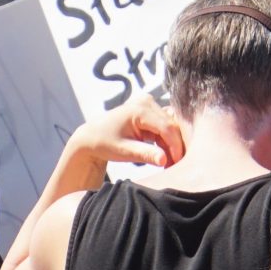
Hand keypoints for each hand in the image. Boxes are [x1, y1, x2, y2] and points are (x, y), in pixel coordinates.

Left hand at [69, 97, 184, 171]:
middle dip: (175, 147)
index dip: (175, 146)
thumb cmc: (104, 143)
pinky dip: (165, 141)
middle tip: (174, 167)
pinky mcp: (150, 110)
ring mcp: (148, 104)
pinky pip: (164, 126)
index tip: (178, 164)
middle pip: (171, 126)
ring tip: (168, 164)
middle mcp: (146, 102)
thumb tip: (165, 161)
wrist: (92, 136)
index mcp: (139, 109)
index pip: (166, 127)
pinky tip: (163, 156)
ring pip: (170, 126)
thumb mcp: (124, 151)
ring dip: (171, 145)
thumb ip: (145, 154)